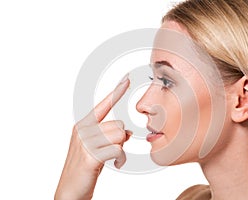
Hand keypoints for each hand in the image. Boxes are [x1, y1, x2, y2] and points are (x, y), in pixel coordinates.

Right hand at [55, 77, 130, 199]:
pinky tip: (114, 164)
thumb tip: (126, 131)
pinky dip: (120, 158)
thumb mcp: (97, 147)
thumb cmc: (86, 167)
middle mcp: (83, 130)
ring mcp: (85, 142)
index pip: (103, 104)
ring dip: (120, 150)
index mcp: (83, 125)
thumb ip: (109, 135)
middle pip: (118, 125)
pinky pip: (117, 150)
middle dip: (120, 139)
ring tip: (111, 158)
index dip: (117, 92)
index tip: (127, 78)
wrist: (71, 190)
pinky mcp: (89, 156)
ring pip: (119, 136)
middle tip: (111, 151)